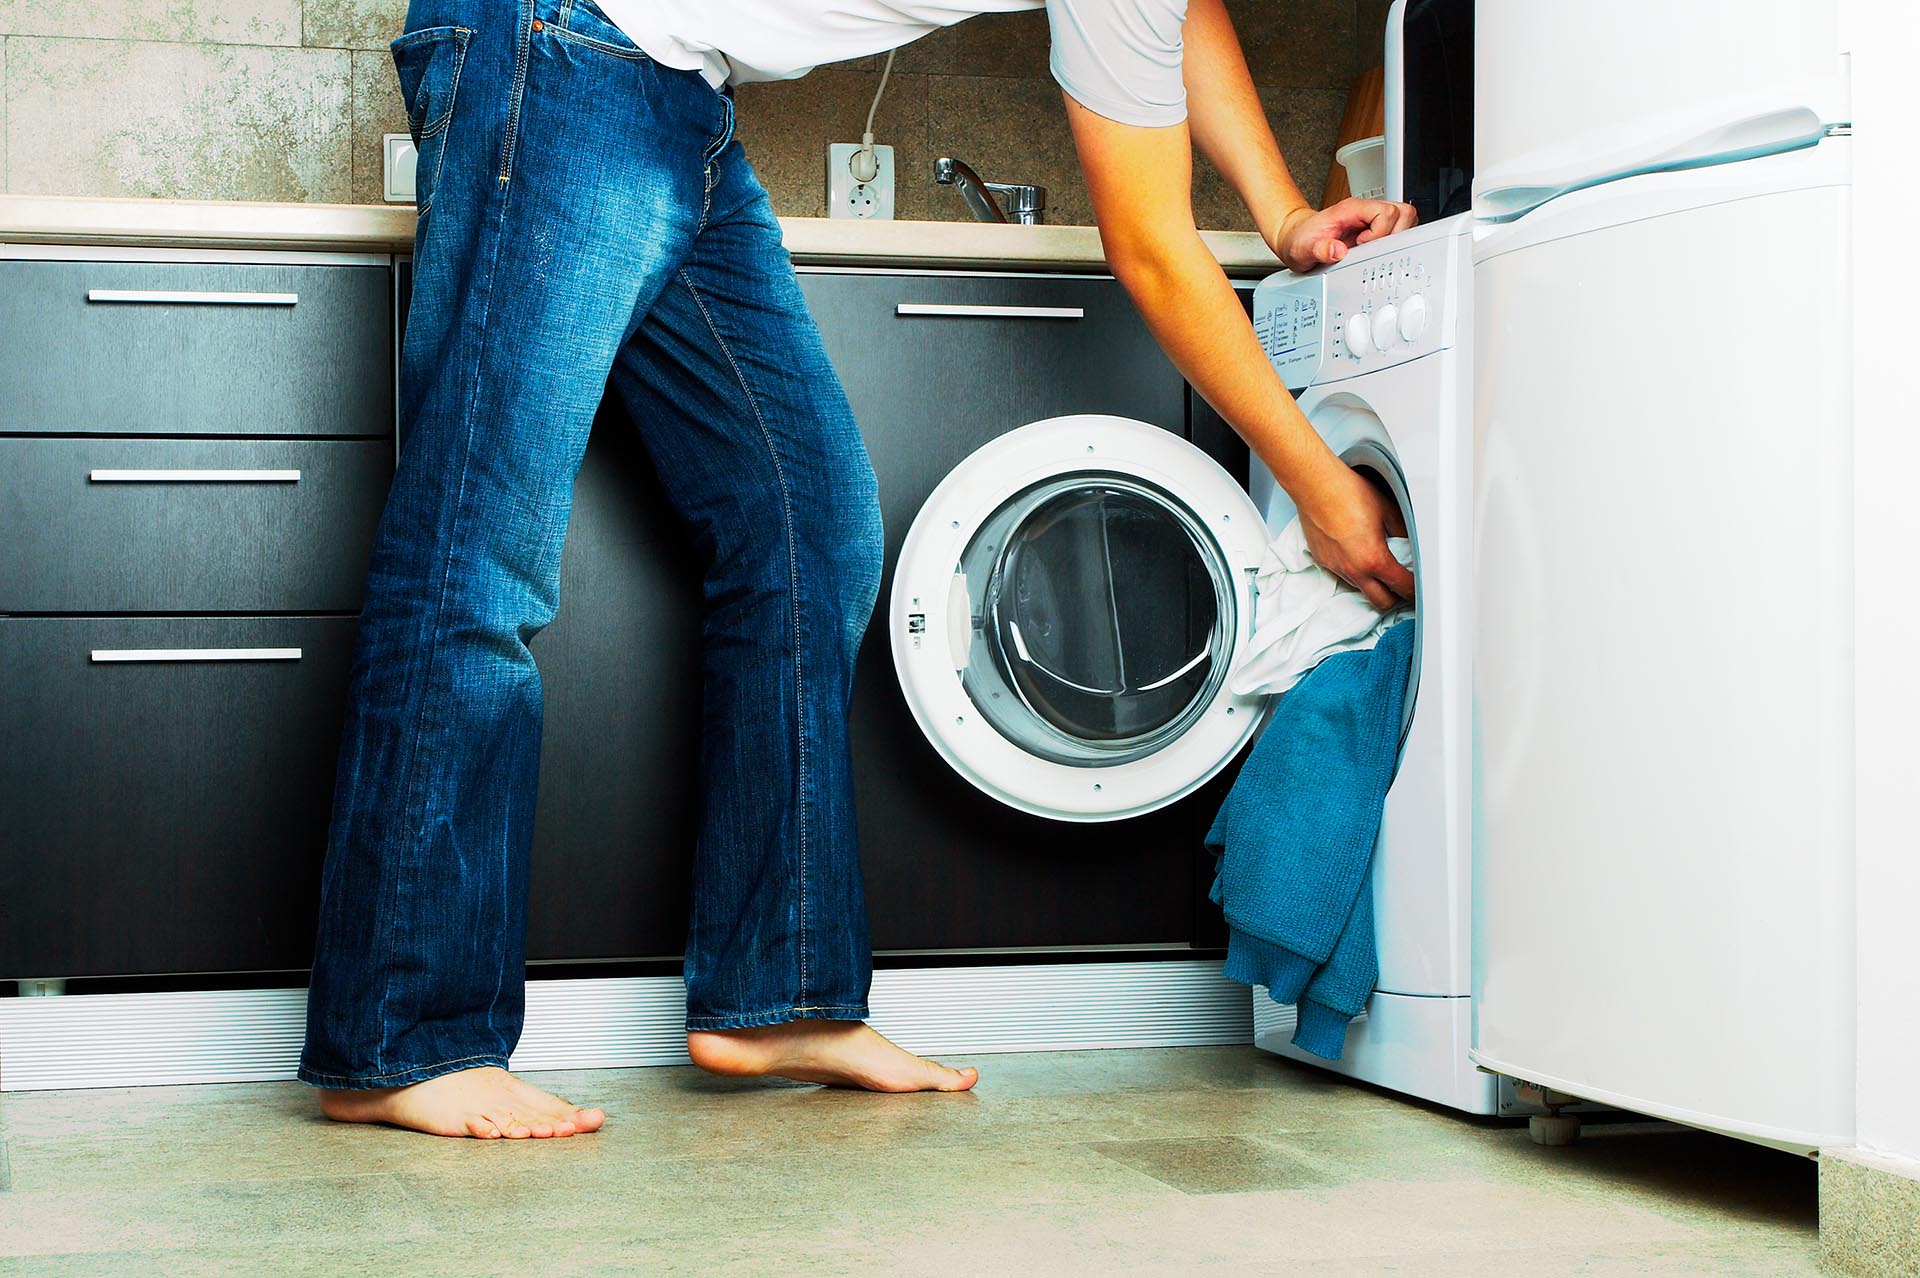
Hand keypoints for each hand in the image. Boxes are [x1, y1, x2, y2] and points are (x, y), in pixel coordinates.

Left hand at [1270, 198, 1418, 272]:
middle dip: (1396, 236)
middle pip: (1403, 212)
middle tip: (1375, 250)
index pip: (1385, 212)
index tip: (1363, 246)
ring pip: (1405, 218)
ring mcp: (1371, 218)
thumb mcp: (1302, 250)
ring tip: (1377, 252)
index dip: (1380, 233)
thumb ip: (1318, 250)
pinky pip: (1398, 229)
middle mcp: (1365, 211)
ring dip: (1398, 238)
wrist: (1295, 237)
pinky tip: (1376, 252)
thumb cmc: (1299, 240)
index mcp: (1351, 210)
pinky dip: (1394, 242)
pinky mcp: (1374, 227)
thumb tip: (1337, 251)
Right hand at [1295, 461, 1414, 609]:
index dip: (1415, 590)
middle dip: (1396, 597)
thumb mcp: (1388, 509)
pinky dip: (1354, 573)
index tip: (1418, 586)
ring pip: (1361, 590)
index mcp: (1374, 559)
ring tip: (1379, 568)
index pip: (1402, 587)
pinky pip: (1342, 576)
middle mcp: (1354, 570)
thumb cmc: (1348, 493)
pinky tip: (1356, 555)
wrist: (1316, 486)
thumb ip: (1402, 531)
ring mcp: (1336, 568)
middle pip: (1381, 602)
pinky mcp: (1323, 561)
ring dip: (1373, 585)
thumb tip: (1409, 541)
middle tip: (1402, 586)